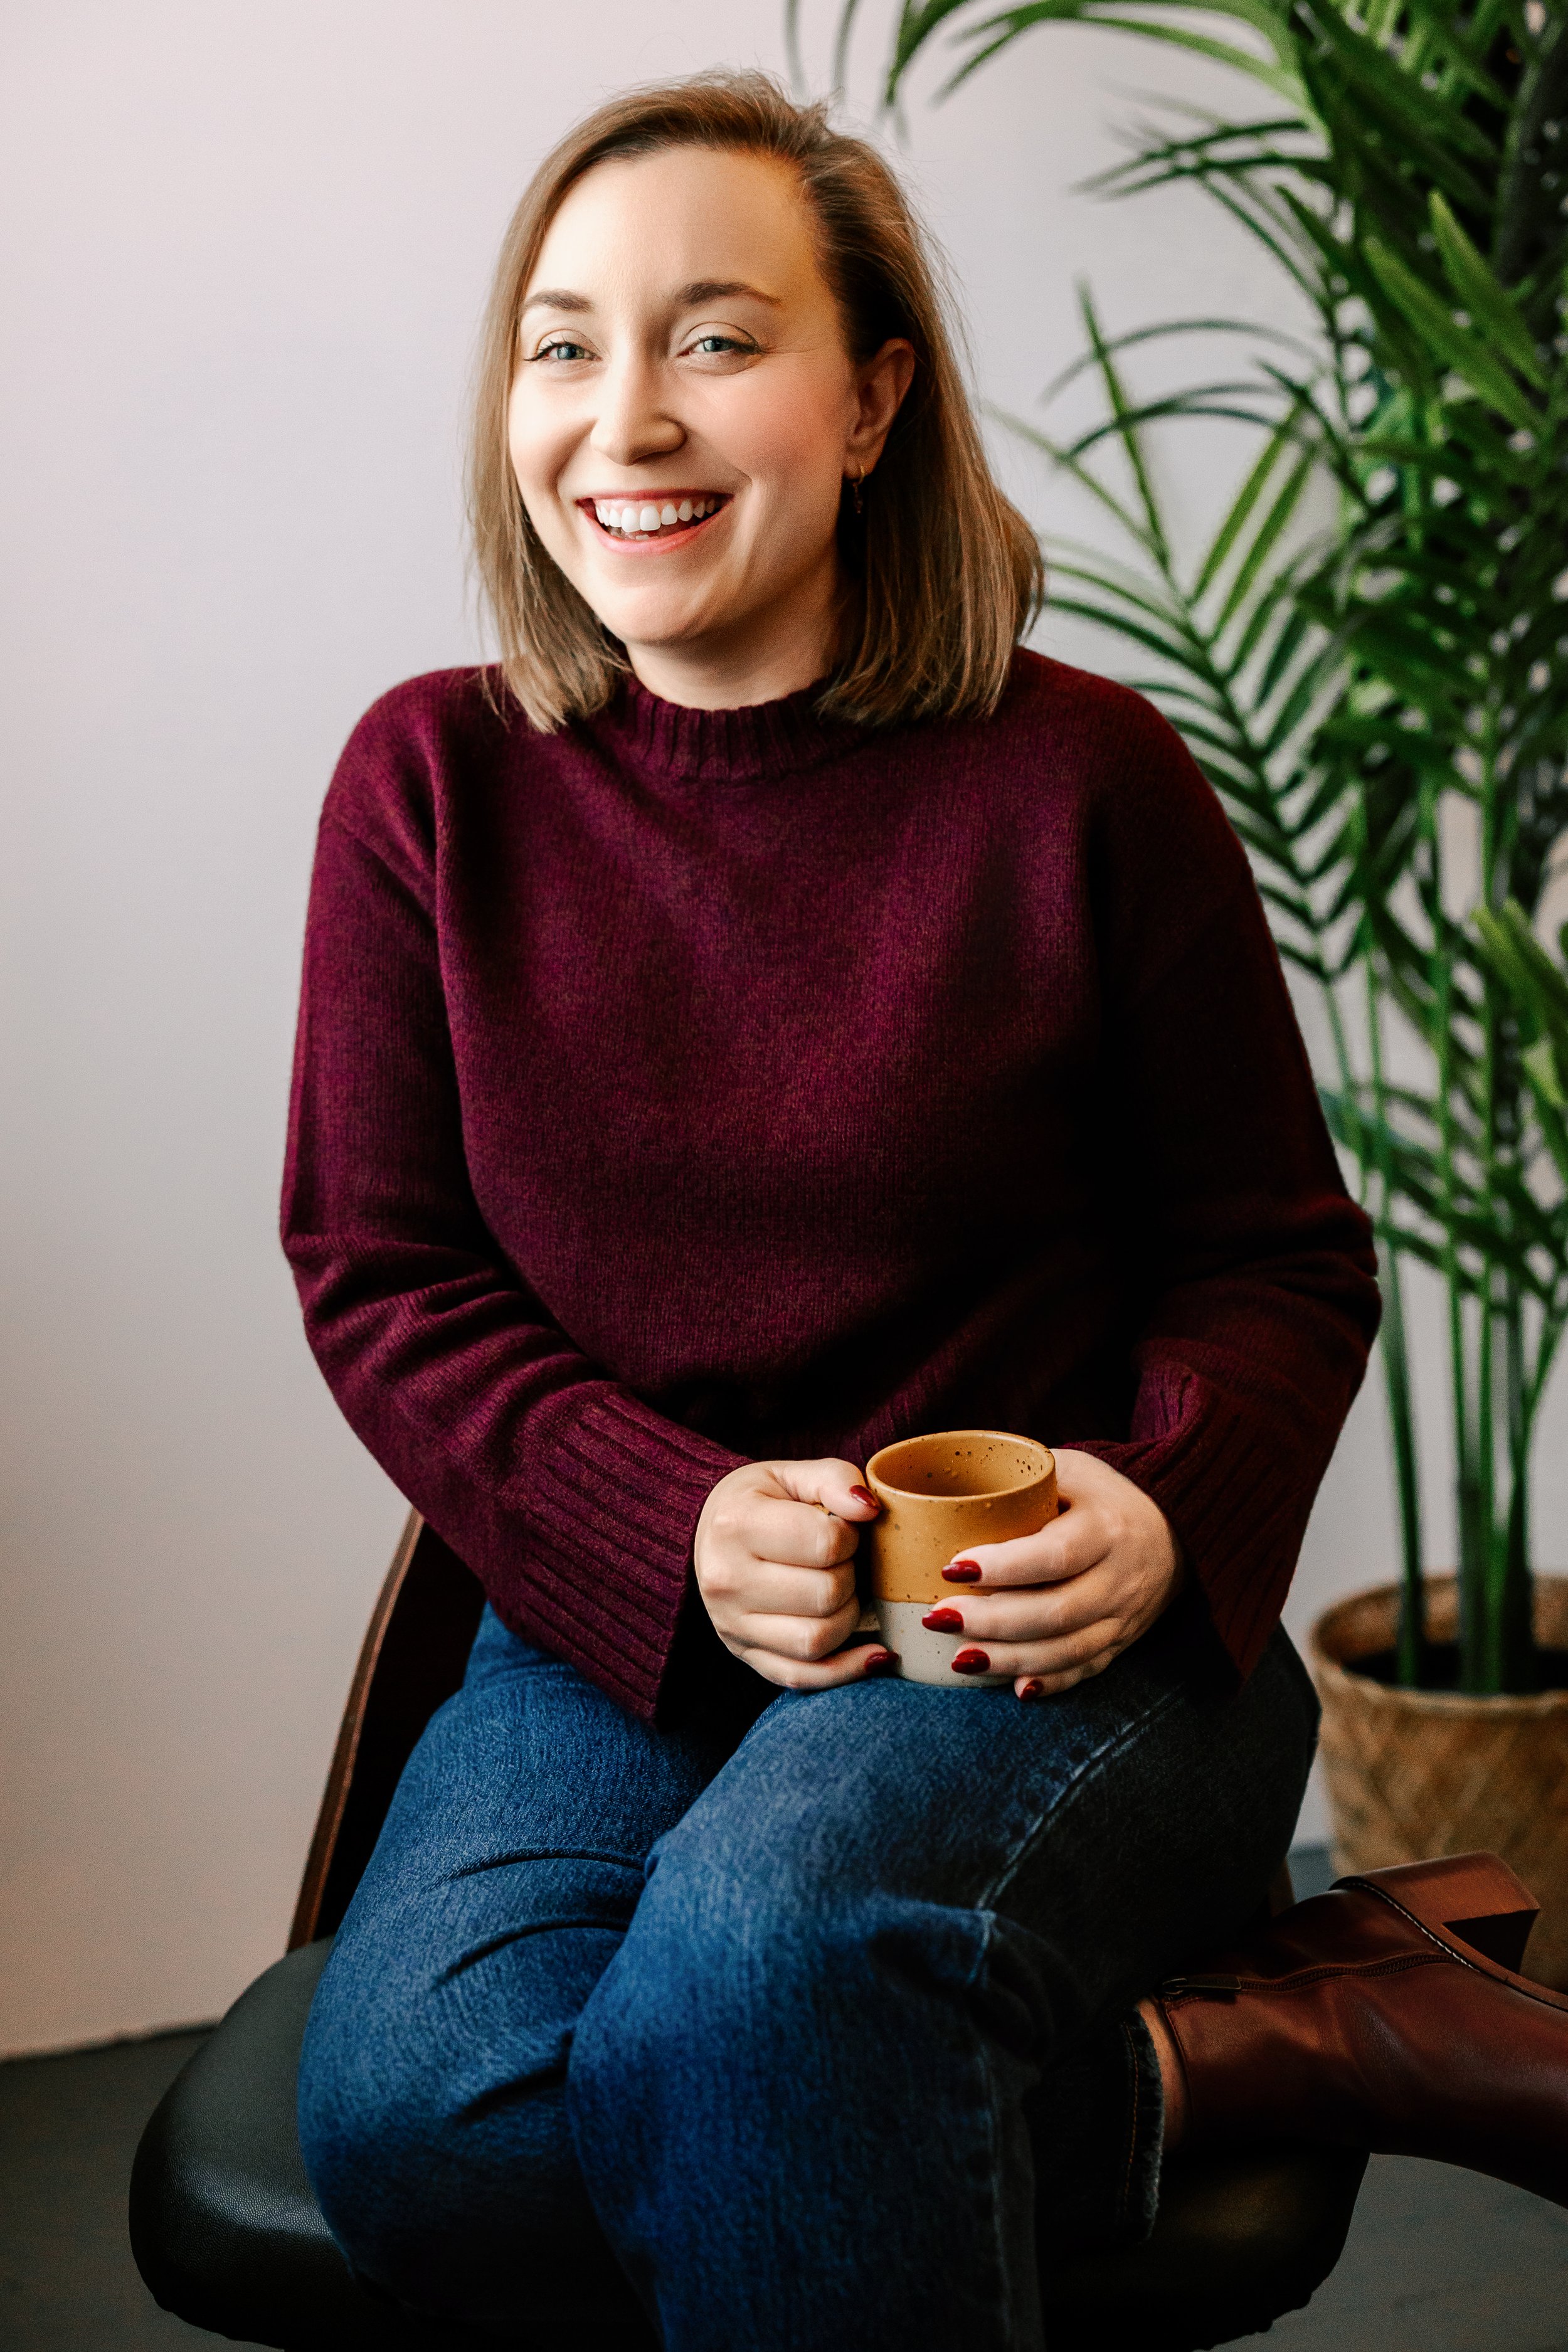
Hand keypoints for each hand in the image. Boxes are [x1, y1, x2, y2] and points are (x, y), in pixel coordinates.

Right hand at [693, 1457, 888, 1690]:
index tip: (841, 1529)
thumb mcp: (790, 1475)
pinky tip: (874, 1652)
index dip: (850, 1536)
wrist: (705, 1535)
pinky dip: (847, 1670)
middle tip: (841, 1562)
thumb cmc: (758, 1503)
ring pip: (818, 1640)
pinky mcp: (745, 1655)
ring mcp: (732, 1625)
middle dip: (850, 1576)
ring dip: (849, 1617)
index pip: (825, 1543)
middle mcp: (726, 1580)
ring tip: (842, 1593)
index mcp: (737, 1524)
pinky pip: (804, 1678)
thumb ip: (834, 1479)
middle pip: (826, 1595)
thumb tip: (869, 1509)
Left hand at [924, 1449, 1184, 1699]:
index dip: (1003, 1567)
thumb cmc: (1099, 1494)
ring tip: (959, 1658)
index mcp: (1106, 1526)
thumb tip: (943, 1496)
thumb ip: (1018, 1481)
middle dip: (992, 1621)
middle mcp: (1120, 1576)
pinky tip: (1014, 1687)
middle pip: (1057, 1612)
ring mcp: (1123, 1615)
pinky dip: (1050, 1681)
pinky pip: (1085, 1670)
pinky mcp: (1121, 1641)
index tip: (953, 1568)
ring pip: (1068, 1649)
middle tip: (939, 1618)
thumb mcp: (1068, 1469)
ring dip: (1010, 1659)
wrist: (1173, 1528)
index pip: (1054, 1555)